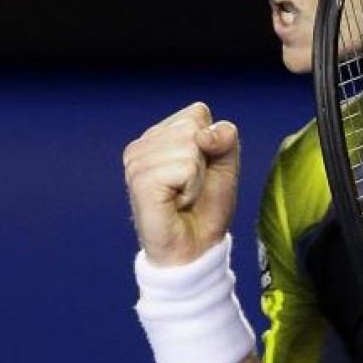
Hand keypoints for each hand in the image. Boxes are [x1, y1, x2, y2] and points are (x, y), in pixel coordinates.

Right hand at [123, 102, 239, 265]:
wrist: (195, 249)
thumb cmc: (206, 208)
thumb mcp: (225, 165)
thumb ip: (224, 137)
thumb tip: (203, 135)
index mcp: (158, 136)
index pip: (197, 113)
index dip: (211, 143)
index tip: (200, 172)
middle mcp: (142, 145)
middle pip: (194, 127)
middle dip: (205, 161)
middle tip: (191, 187)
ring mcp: (136, 163)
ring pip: (190, 147)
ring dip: (198, 178)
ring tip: (183, 196)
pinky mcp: (141, 181)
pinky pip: (185, 167)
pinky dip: (192, 188)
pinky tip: (176, 203)